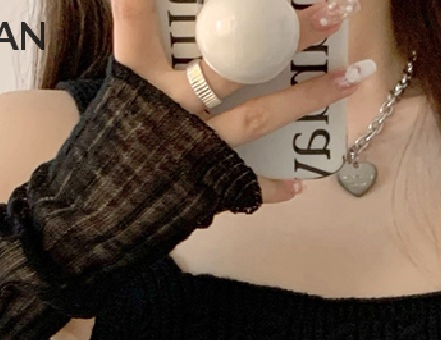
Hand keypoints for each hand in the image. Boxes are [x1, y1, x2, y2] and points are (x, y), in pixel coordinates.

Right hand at [111, 0, 370, 203]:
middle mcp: (169, 104)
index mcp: (138, 74)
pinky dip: (278, 185)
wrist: (89, 218)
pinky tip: (302, 181)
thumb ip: (151, 61)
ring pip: (260, 117)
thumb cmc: (107, 152)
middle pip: (235, 60)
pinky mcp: (205, 186)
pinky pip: (251, 183)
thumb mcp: (124, 95)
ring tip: (352, 76)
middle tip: (332, 7)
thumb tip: (182, 33)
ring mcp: (192, 147)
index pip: (138, 11)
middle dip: (287, 32)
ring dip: (310, 97)